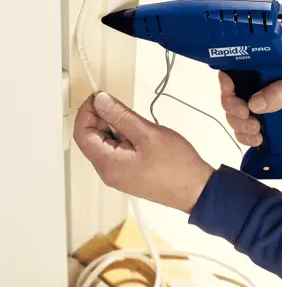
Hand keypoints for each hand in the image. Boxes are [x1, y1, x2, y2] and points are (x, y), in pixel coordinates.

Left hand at [73, 92, 213, 212]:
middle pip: (91, 139)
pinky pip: (116, 153)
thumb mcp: (147, 133)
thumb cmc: (176, 165)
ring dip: (114, 128)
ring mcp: (119, 176)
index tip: (100, 97)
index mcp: (108, 164)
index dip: (87, 111)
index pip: (82, 133)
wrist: (196, 189)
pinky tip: (140, 135)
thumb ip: (120, 116)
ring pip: (105, 145)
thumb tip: (100, 101)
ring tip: (137, 123)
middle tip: (121, 106)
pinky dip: (123, 139)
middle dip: (101, 118)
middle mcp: (108, 173)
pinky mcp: (129, 175)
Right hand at [219, 68, 281, 148]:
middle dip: (233, 107)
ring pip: (235, 115)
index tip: (230, 89)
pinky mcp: (264, 127)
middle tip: (246, 115)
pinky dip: (245, 137)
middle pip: (231, 95)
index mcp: (270, 71)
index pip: (239, 69)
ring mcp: (262, 108)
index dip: (228, 79)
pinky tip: (258, 139)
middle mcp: (261, 88)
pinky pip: (244, 132)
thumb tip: (254, 103)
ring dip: (239, 125)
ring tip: (257, 131)